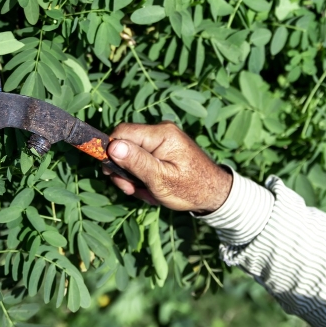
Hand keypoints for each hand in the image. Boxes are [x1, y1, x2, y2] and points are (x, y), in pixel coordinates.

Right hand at [105, 121, 232, 213]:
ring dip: (134, 177)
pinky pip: (143, 160)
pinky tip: (152, 189)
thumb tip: (112, 146)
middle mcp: (161, 131)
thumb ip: (137, 162)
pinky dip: (143, 176)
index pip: (122, 132)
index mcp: (161, 134)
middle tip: (131, 190)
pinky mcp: (164, 150)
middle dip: (124, 170)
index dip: (110, 151)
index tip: (111, 173)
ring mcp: (163, 140)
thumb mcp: (160, 179)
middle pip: (125, 145)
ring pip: (132, 156)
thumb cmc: (191, 189)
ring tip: (147, 193)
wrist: (215, 195)